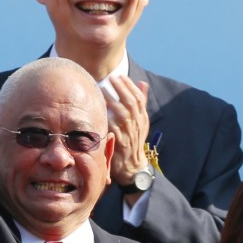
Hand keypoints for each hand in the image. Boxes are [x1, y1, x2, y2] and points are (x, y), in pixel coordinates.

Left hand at [105, 76, 151, 199]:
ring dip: (113, 100)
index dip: (130, 86)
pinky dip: (107, 116)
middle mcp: (137, 125)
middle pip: (132, 103)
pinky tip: (99, 108)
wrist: (132, 167)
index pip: (139, 98)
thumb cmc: (133, 141)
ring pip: (123, 113)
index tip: (120, 76)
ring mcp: (129, 134)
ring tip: (103, 89)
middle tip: (111, 78)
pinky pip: (113, 127)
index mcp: (142, 119)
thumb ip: (141, 103)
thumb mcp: (140, 122)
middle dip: (122, 89)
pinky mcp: (120, 143)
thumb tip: (142, 83)